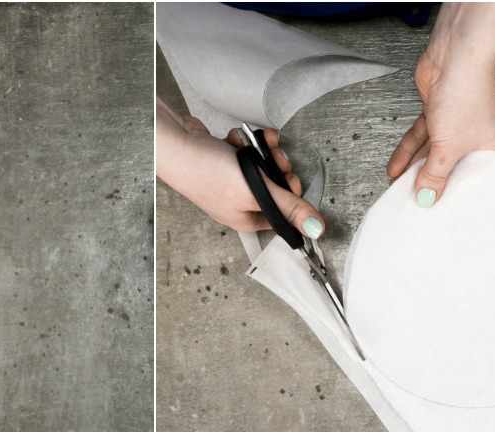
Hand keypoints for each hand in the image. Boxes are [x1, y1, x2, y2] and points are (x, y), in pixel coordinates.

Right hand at [156, 100, 326, 236]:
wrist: (175, 145)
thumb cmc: (209, 173)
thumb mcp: (255, 192)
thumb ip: (289, 207)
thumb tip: (318, 230)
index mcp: (247, 219)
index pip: (283, 213)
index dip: (291, 195)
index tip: (289, 179)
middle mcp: (240, 203)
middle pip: (275, 186)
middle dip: (277, 166)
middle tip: (273, 158)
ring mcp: (231, 181)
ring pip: (263, 165)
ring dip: (264, 150)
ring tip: (255, 144)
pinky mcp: (224, 161)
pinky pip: (247, 151)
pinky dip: (246, 142)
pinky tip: (238, 139)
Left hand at [386, 2, 494, 204]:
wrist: (454, 56)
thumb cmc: (466, 96)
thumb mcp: (448, 148)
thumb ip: (434, 176)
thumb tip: (426, 199)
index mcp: (493, 147)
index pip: (471, 179)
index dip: (454, 195)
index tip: (437, 212)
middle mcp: (476, 136)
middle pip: (449, 167)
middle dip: (429, 183)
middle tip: (412, 204)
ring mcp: (455, 125)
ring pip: (431, 153)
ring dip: (412, 169)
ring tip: (396, 190)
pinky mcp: (437, 114)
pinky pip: (421, 139)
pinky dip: (407, 152)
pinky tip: (394, 168)